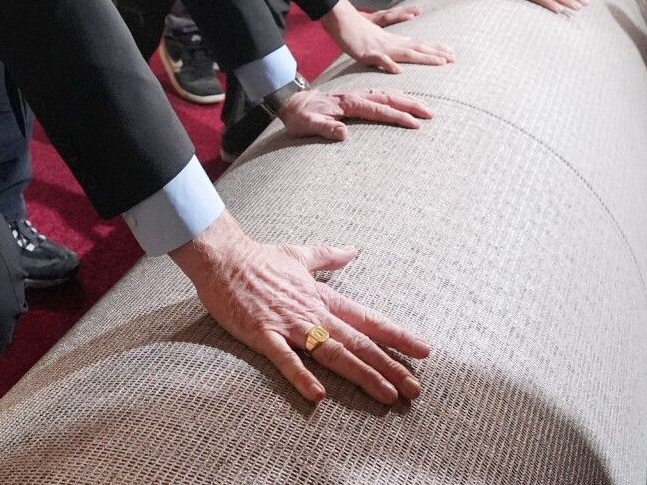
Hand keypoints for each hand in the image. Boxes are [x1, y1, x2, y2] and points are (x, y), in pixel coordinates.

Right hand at [170, 212, 428, 404]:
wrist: (223, 257)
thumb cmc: (260, 258)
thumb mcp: (301, 255)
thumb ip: (329, 256)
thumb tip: (353, 250)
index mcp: (323, 297)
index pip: (368, 319)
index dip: (397, 336)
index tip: (423, 351)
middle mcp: (313, 312)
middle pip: (359, 342)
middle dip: (389, 366)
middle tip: (415, 389)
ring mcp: (289, 323)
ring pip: (333, 352)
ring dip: (362, 373)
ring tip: (387, 394)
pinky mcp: (263, 334)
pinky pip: (285, 359)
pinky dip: (302, 376)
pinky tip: (319, 396)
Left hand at [277, 86, 433, 140]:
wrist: (290, 102)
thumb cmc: (299, 118)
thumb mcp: (307, 125)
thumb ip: (325, 129)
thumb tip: (344, 133)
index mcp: (347, 103)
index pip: (378, 110)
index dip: (397, 117)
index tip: (415, 125)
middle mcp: (355, 96)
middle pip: (388, 97)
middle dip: (410, 105)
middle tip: (430, 114)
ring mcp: (356, 95)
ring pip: (387, 94)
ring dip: (406, 100)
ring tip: (424, 108)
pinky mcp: (355, 97)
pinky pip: (380, 95)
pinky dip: (395, 96)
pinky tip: (403, 101)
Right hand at [321, 0, 453, 72]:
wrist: (340, 19)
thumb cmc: (357, 27)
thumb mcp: (379, 29)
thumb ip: (396, 26)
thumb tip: (412, 25)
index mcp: (393, 40)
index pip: (418, 44)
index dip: (435, 48)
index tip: (451, 52)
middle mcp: (391, 43)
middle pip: (418, 48)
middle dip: (437, 54)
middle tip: (454, 58)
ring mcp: (380, 47)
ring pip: (406, 52)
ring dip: (424, 57)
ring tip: (440, 62)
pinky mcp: (367, 52)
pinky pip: (379, 59)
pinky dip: (389, 64)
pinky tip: (399, 70)